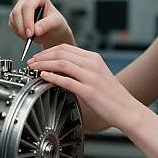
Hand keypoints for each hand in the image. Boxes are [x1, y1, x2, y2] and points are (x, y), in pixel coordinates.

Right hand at [9, 0, 73, 48]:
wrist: (51, 30)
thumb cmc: (56, 23)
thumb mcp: (56, 23)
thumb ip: (47, 25)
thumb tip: (36, 30)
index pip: (28, 6)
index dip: (28, 20)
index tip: (31, 33)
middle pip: (17, 12)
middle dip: (22, 27)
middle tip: (29, 38)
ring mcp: (19, 6)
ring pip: (13, 18)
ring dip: (20, 30)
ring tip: (31, 37)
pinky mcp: (14, 15)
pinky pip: (11, 24)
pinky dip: (17, 32)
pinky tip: (27, 35)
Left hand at [27, 44, 142, 130]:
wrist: (127, 109)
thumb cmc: (111, 96)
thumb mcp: (97, 76)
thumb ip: (81, 70)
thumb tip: (59, 70)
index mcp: (94, 58)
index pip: (66, 47)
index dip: (48, 51)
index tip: (38, 57)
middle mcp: (92, 64)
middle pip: (61, 53)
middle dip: (42, 56)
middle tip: (30, 62)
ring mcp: (91, 77)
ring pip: (62, 64)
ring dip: (44, 65)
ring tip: (33, 69)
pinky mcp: (89, 90)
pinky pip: (66, 80)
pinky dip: (52, 77)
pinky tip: (44, 77)